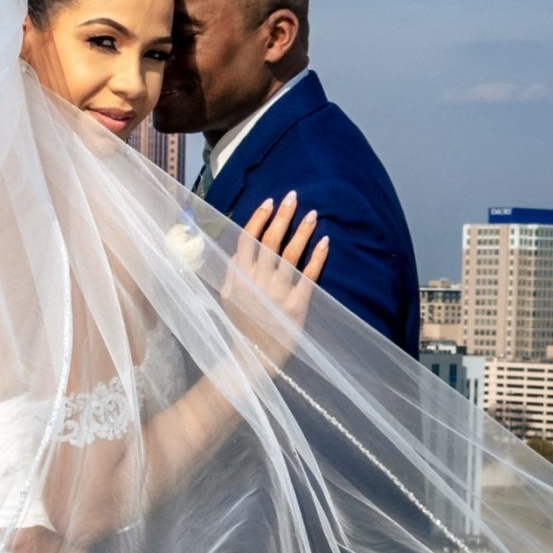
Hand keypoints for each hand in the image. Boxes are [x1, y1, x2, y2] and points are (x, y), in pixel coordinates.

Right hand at [221, 190, 327, 367]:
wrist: (253, 356)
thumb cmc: (239, 324)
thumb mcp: (227, 296)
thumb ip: (232, 271)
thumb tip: (240, 247)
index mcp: (238, 276)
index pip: (247, 239)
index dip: (258, 218)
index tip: (269, 201)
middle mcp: (257, 280)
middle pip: (270, 240)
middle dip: (282, 216)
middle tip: (293, 197)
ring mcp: (277, 292)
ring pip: (291, 254)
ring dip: (302, 231)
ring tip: (312, 214)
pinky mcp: (296, 305)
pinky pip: (309, 276)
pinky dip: (318, 257)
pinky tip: (325, 241)